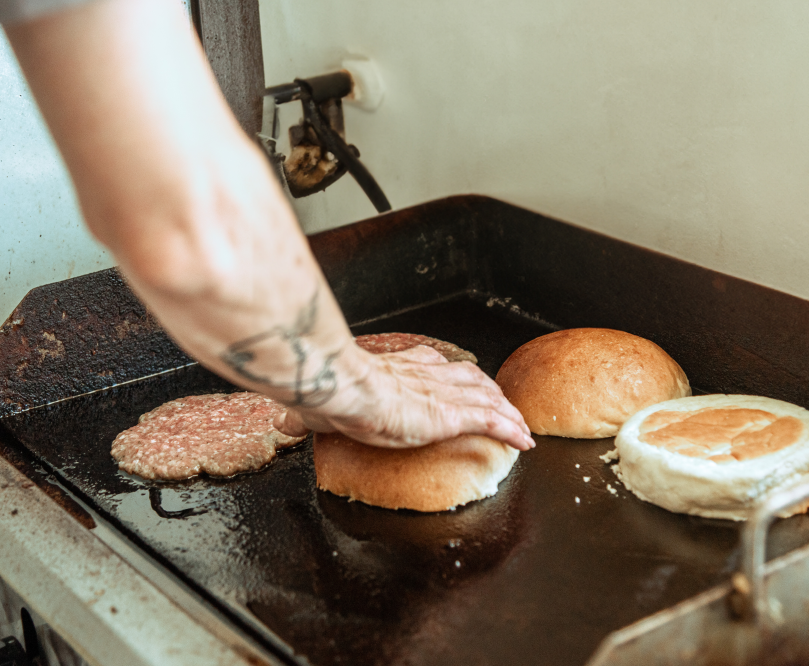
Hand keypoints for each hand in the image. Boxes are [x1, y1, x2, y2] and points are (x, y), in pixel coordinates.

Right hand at [275, 345, 534, 450]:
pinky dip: (511, 430)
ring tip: (518, 423)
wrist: (340, 387)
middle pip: (470, 378)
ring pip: (487, 397)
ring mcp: (443, 393)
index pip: (435, 367)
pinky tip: (525, 441)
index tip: (459, 382)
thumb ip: (306, 416)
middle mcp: (428, 374)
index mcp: (399, 368)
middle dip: (488, 390)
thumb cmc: (328, 393)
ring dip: (506, 410)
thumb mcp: (316, 406)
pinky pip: (493, 422)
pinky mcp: (452, 414)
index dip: (451, 375)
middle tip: (502, 403)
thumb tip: (284, 424)